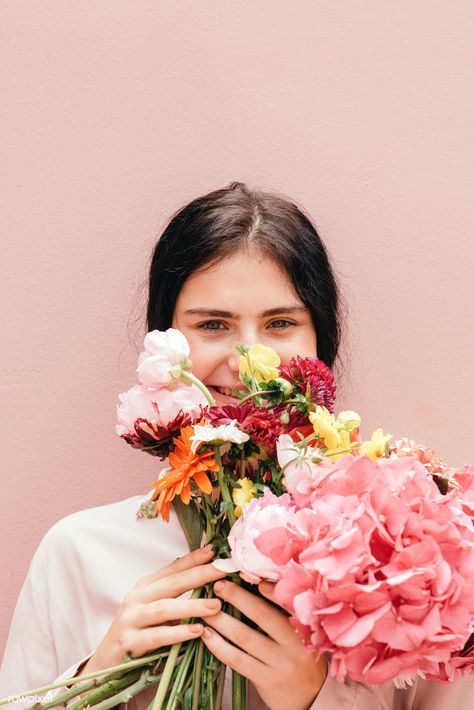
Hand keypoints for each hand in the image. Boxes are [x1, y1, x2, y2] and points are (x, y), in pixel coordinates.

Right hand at [77, 545, 225, 674]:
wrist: (105, 664)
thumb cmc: (138, 636)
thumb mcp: (157, 614)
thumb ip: (176, 600)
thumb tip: (213, 587)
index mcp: (145, 587)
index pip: (173, 568)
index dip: (194, 558)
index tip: (216, 550)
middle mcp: (136, 598)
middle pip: (172, 583)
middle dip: (200, 574)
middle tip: (224, 570)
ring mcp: (130, 619)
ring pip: (164, 608)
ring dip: (192, 606)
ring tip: (216, 605)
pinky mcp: (128, 642)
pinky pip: (156, 636)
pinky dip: (178, 633)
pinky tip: (197, 632)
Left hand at [201, 579, 327, 709]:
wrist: (312, 697)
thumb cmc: (302, 656)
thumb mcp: (303, 634)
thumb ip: (285, 613)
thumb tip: (257, 583)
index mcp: (304, 628)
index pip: (286, 603)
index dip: (269, 589)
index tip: (249, 574)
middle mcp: (294, 645)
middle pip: (263, 615)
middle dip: (238, 597)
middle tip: (219, 585)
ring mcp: (279, 664)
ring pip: (245, 637)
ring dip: (221, 620)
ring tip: (205, 608)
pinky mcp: (265, 680)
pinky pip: (237, 660)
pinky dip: (219, 646)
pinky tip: (206, 635)